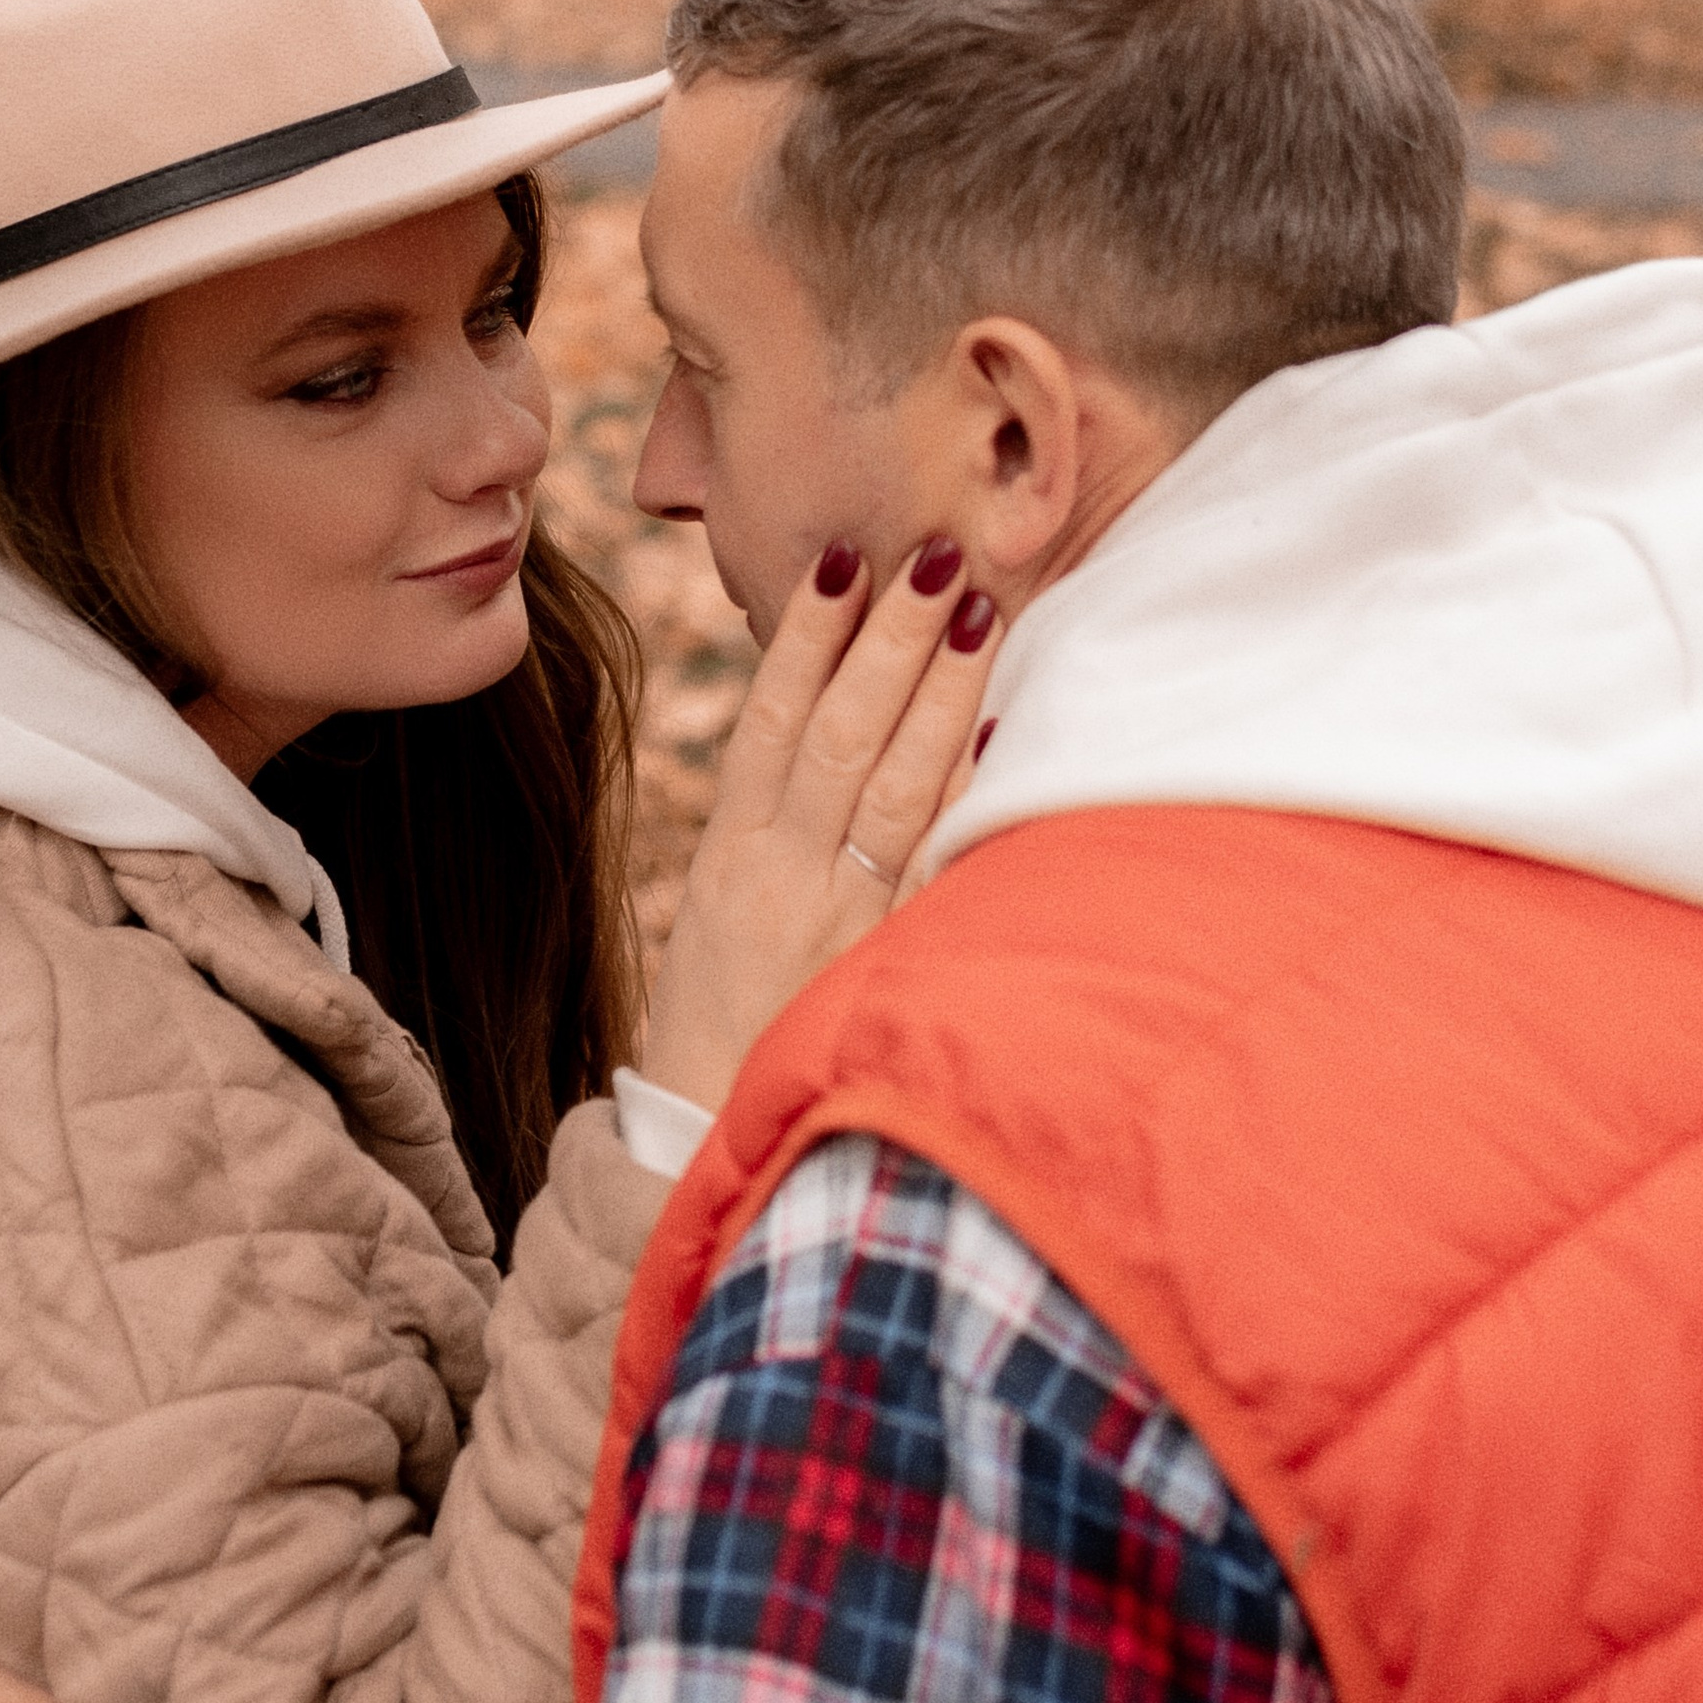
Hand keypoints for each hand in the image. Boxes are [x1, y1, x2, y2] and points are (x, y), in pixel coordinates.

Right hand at [640, 541, 997, 1113]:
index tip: (844, 560)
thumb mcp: (721, 918)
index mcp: (729, 855)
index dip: (805, 637)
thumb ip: (775, 835)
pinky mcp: (881, 966)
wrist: (699, 1149)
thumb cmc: (719, 1027)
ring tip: (979, 608)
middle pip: (837, 732)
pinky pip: (932, 869)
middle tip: (935, 552)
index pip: (770, 719)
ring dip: (937, 690)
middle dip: (889, 638)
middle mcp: (777, 876)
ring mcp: (833, 920)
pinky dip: (965, 800)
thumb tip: (845, 737)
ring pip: (890, 783)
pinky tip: (1003, 740)